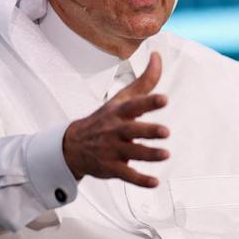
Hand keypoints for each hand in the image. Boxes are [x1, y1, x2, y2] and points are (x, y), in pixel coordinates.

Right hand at [62, 52, 169, 187]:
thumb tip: (158, 56)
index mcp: (119, 112)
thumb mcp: (122, 98)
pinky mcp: (111, 168)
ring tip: (166, 154)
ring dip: (149, 154)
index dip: (149, 102)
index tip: (164, 99)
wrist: (72, 145)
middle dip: (148, 131)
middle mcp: (115, 130)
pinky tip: (155, 182)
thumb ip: (145, 80)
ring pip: (132, 153)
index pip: (135, 105)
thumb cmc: (105, 118)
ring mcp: (112, 150)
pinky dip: (140, 180)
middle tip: (166, 131)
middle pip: (133, 130)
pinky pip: (127, 175)